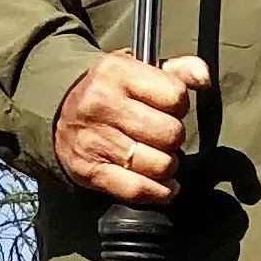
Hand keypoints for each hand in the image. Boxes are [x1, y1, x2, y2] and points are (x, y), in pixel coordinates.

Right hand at [52, 52, 208, 203]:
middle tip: (160, 134)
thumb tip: (203, 77)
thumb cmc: (109, 91)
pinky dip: (159, 192)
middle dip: (174, 137)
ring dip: (167, 165)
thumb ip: (178, 69)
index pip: (175, 96)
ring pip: (160, 165)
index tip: (168, 107)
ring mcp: (95, 140)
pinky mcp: (90, 171)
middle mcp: (102, 104)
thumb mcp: (138, 68)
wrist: (57, 112)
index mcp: (117, 73)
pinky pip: (138, 189)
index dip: (179, 105)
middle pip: (171, 134)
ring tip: (157, 155)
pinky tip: (163, 185)